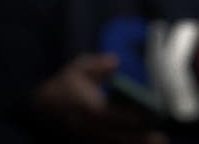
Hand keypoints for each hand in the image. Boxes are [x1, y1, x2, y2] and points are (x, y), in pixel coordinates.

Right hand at [30, 53, 168, 143]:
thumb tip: (116, 63)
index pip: (112, 116)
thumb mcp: (77, 68)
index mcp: (88, 108)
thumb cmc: (61, 86)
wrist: (36, 109)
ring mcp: (85, 139)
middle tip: (162, 140)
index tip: (150, 118)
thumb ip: (97, 65)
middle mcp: (87, 128)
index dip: (131, 119)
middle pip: (116, 136)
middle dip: (139, 139)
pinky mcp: (83, 143)